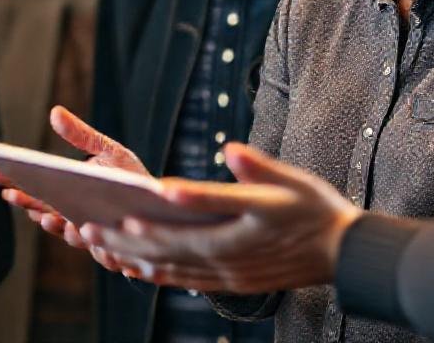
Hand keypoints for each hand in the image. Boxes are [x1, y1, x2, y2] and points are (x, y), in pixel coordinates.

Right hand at [0, 105, 145, 268]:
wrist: (162, 204)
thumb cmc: (132, 178)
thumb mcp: (108, 150)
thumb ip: (81, 135)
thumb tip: (54, 111)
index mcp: (67, 190)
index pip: (32, 185)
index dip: (10, 179)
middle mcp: (71, 213)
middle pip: (39, 207)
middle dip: (22, 201)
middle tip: (6, 192)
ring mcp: (86, 231)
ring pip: (61, 229)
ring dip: (49, 223)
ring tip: (42, 214)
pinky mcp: (107, 245)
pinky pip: (91, 245)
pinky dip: (81, 238)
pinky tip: (75, 227)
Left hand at [78, 143, 362, 293]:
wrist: (342, 255)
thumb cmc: (315, 209)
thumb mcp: (293, 179)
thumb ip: (259, 167)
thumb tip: (233, 151)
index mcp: (255, 217)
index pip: (214, 206)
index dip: (184, 201)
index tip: (151, 195)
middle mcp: (239, 249)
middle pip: (178, 243)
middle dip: (130, 237)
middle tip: (92, 225)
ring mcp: (233, 271)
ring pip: (175, 265)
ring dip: (133, 256)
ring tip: (98, 244)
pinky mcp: (231, 282)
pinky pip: (185, 279)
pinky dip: (156, 273)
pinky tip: (133, 267)